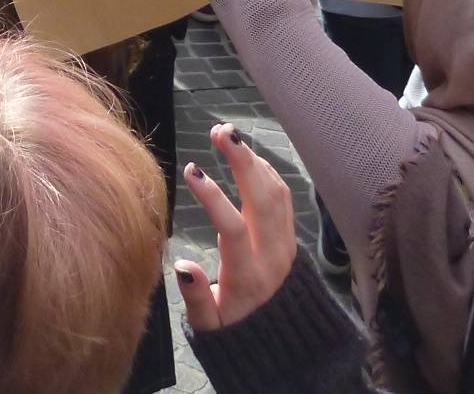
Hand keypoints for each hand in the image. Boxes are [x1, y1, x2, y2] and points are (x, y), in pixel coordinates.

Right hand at [176, 124, 297, 333]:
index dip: (213, 198)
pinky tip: (247, 158)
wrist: (286, 341)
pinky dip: (266, 171)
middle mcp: (273, 256)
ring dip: (253, 160)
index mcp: (248, 276)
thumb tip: (182, 265)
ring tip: (227, 135)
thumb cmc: (236, 329)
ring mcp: (286, 244)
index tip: (191, 170)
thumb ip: (197, 298)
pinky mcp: (291, 238)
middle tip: (219, 131)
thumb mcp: (211, 326)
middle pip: (263, 200)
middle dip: (242, 161)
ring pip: (276, 193)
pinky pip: (283, 197)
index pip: (234, 229)